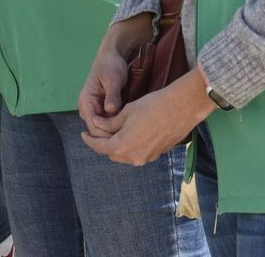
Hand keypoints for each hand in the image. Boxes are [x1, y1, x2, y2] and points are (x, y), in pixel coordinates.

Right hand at [78, 13, 153, 136]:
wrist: (113, 57)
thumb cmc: (111, 65)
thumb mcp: (113, 79)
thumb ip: (112, 95)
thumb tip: (111, 110)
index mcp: (86, 101)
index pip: (93, 126)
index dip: (107, 133)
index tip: (124, 135)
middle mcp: (87, 108)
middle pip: (98, 130)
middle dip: (112, 135)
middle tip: (131, 138)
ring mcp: (95, 110)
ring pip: (103, 128)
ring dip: (115, 131)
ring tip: (132, 134)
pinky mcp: (102, 109)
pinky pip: (108, 123)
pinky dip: (117, 126)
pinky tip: (130, 127)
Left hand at [79, 66, 216, 166]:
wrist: (182, 107)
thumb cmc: (152, 106)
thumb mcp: (126, 112)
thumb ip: (109, 123)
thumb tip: (97, 125)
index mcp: (123, 146)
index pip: (99, 147)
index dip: (89, 140)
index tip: (83, 134)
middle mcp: (134, 157)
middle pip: (112, 153)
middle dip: (104, 143)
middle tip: (99, 131)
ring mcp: (147, 158)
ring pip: (126, 154)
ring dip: (119, 145)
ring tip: (115, 131)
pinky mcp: (158, 154)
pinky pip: (139, 152)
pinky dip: (132, 145)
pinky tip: (133, 132)